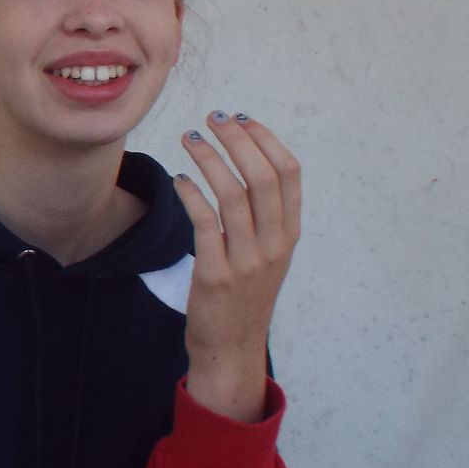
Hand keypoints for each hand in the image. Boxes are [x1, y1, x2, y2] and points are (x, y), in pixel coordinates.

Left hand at [172, 111, 300, 422]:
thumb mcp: (266, 255)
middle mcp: (274, 246)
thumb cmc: (243, 296)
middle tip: (213, 117)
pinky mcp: (217, 276)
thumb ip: (262, 217)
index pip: (289, 174)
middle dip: (237, 140)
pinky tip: (179, 179)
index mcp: (289, 235)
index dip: (266, 140)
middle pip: (262, 177)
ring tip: (189, 137)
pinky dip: (191, 195)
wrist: (231, 350)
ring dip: (209, 159)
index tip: (242, 119)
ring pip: (233, 196)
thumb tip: (245, 165)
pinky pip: (205, 225)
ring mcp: (247, 262)